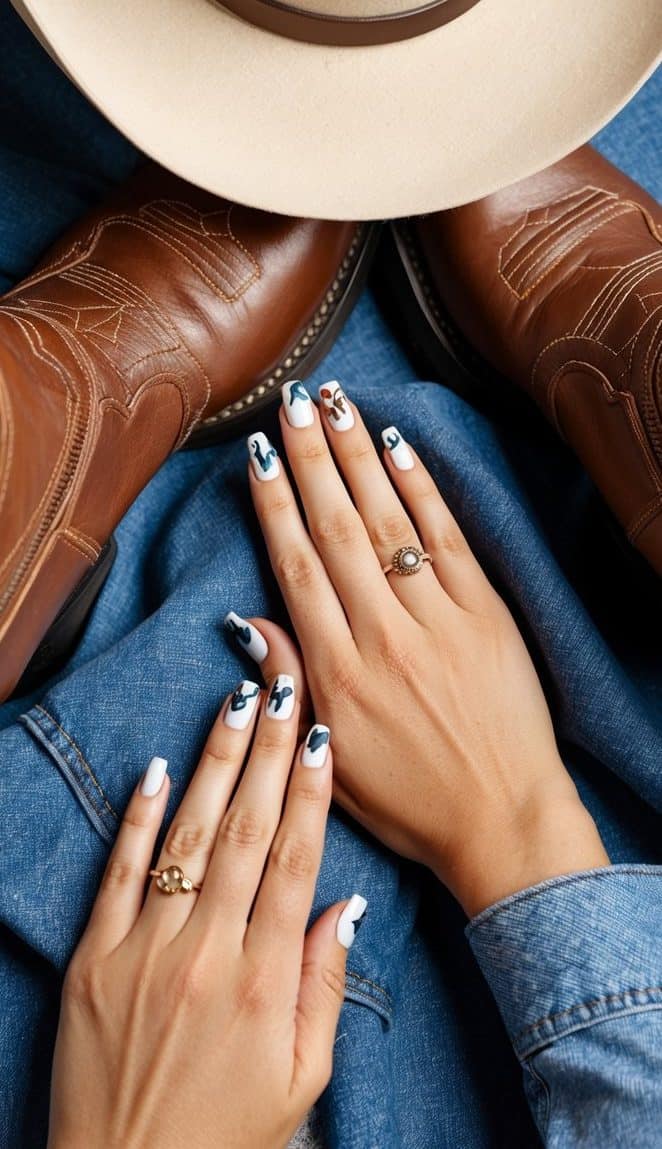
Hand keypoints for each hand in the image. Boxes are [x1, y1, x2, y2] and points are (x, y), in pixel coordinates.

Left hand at [48, 678, 365, 1148]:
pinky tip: (158, 768)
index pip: (295, 860)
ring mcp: (145, 952)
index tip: (321, 735)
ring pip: (188, 838)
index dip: (311, 791)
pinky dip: (139, 818)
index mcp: (266, 981)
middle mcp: (208, 953)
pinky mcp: (93, 961)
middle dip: (268, 750)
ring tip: (234, 704)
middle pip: (246, 831)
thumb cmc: (225, 1139)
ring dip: (214, 765)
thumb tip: (349, 904)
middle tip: (282, 687)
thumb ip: (325, 986)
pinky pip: (119, 875)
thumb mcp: (303, 1079)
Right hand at [240, 382, 607, 916]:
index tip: (260, 453)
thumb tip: (248, 620)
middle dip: (310, 458)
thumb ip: (290, 685)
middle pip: (337, 530)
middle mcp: (384, 637)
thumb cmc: (414, 803)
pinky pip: (447, 539)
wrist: (504, 823)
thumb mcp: (331, 762)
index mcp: (338, 676)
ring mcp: (439, 622)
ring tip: (334, 403)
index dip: (275, 504)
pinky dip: (421, 489)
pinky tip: (397, 448)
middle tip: (291, 401)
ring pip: (388, 523)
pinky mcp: (487, 616)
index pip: (296, 568)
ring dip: (357, 457)